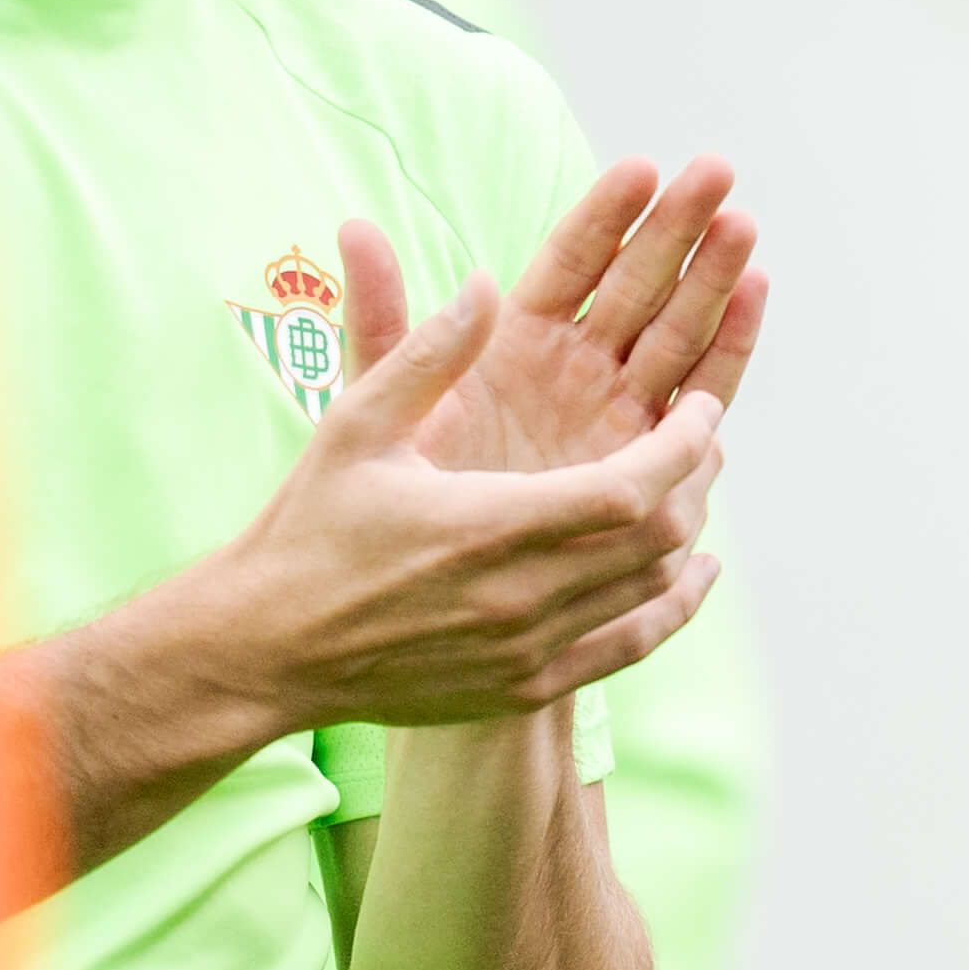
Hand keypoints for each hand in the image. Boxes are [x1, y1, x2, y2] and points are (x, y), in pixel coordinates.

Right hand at [188, 263, 725, 739]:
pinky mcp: (526, 687)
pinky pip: (631, 646)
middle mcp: (520, 597)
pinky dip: (673, 606)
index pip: (629, 489)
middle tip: (700, 435)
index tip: (700, 408)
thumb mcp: (356, 425)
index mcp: (487, 526)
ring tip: (690, 485)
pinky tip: (690, 573)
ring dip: (685, 534)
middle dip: (694, 480)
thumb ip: (427, 353)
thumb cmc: (307, 529)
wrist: (268, 649)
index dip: (683, 447)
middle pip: (657, 540)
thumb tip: (485, 282)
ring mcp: (528, 651)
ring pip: (651, 590)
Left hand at [358, 159, 766, 478]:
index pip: (570, 261)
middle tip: (716, 170)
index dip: (605, 214)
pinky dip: (727, 347)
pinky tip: (756, 292)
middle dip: (677, 228)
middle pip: (636, 282)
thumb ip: (379, 318)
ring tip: (743, 225)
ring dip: (712, 277)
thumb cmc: (390, 495)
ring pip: (675, 329)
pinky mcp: (647, 457)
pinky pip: (696, 397)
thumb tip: (355, 229)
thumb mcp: (375, 403)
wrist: (426, 591)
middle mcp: (573, 366)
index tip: (643, 168)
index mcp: (513, 340)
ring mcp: (616, 409)